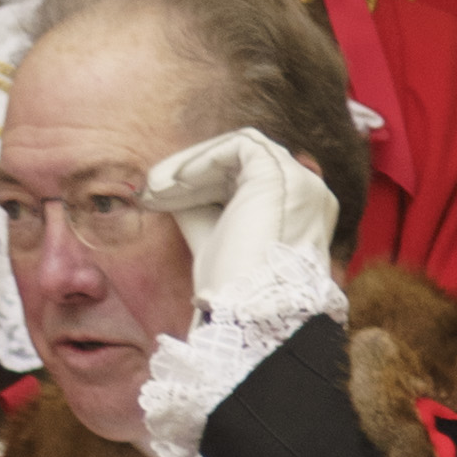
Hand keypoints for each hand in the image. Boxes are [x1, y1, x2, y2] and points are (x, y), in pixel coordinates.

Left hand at [139, 125, 343, 328]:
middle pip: (239, 168)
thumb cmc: (233, 289)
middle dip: (189, 178)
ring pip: (238, 152)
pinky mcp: (281, 172)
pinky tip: (174, 182)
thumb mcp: (213, 241)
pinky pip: (238, 146)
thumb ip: (200, 211)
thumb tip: (169, 188)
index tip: (158, 201)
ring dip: (191, 166)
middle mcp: (306, 193)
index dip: (199, 188)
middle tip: (149, 193)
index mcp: (296, 213)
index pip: (245, 185)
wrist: (248, 310)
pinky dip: (202, 158)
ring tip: (154, 189)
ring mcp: (299, 180)